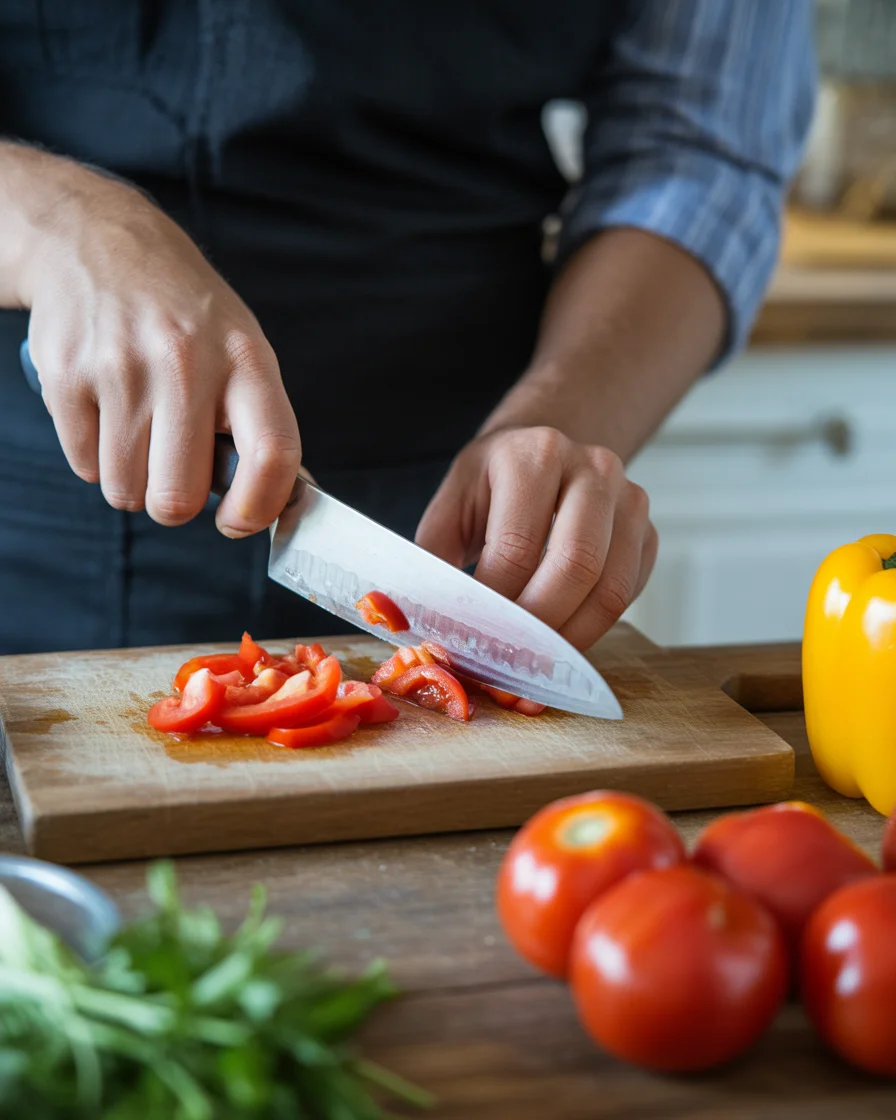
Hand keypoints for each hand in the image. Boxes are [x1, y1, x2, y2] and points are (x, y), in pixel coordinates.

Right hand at [15, 151, 299, 535]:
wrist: (99, 242)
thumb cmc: (184, 313)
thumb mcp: (241, 347)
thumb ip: (256, 421)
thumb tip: (267, 502)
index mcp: (244, 360)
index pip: (271, 453)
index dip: (258, 508)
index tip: (240, 520)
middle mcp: (185, 362)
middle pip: (178, 496)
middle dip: (176, 502)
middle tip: (175, 472)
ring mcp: (120, 368)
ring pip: (126, 490)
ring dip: (133, 479)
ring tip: (140, 430)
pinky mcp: (66, 375)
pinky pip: (85, 466)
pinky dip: (96, 456)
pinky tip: (107, 411)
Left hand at [415, 426, 657, 650]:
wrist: (543, 455)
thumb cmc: (493, 487)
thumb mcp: (453, 505)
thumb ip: (433, 558)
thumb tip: (418, 620)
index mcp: (536, 454)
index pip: (517, 547)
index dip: (495, 605)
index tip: (472, 642)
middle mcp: (594, 469)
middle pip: (575, 567)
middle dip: (537, 628)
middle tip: (506, 664)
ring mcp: (630, 500)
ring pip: (611, 589)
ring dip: (570, 638)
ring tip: (533, 665)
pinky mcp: (649, 534)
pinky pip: (629, 594)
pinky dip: (595, 629)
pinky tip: (560, 642)